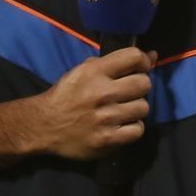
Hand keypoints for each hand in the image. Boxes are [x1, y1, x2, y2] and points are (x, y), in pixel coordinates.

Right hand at [0, 48, 157, 161]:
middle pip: (144, 84)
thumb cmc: (66, 95)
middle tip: (129, 92)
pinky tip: (122, 125)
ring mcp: (105, 118)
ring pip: (143, 108)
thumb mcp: (83, 71)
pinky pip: (138, 130)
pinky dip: (133, 128)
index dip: (142, 61)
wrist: (43, 126)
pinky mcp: (107, 139)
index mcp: (94, 72)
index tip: (140, 68)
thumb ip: (115, 63)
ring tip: (122, 110)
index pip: (133, 57)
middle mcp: (101, 93)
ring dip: (136, 109)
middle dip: (140, 87)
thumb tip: (153, 56)